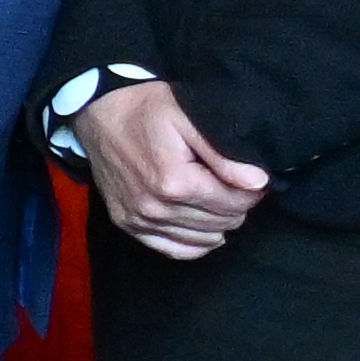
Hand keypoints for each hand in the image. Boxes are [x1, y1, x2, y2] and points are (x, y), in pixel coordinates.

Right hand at [70, 78, 273, 262]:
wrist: (100, 111)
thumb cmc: (147, 109)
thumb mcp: (189, 118)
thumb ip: (224, 155)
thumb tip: (259, 182)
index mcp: (175, 182)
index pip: (235, 204)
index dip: (251, 191)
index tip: (250, 177)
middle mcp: (156, 208)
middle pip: (222, 223)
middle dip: (235, 205)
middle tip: (232, 184)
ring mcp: (139, 220)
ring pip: (203, 240)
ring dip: (217, 222)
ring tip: (215, 198)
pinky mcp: (128, 225)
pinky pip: (174, 251)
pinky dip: (195, 243)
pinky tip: (202, 226)